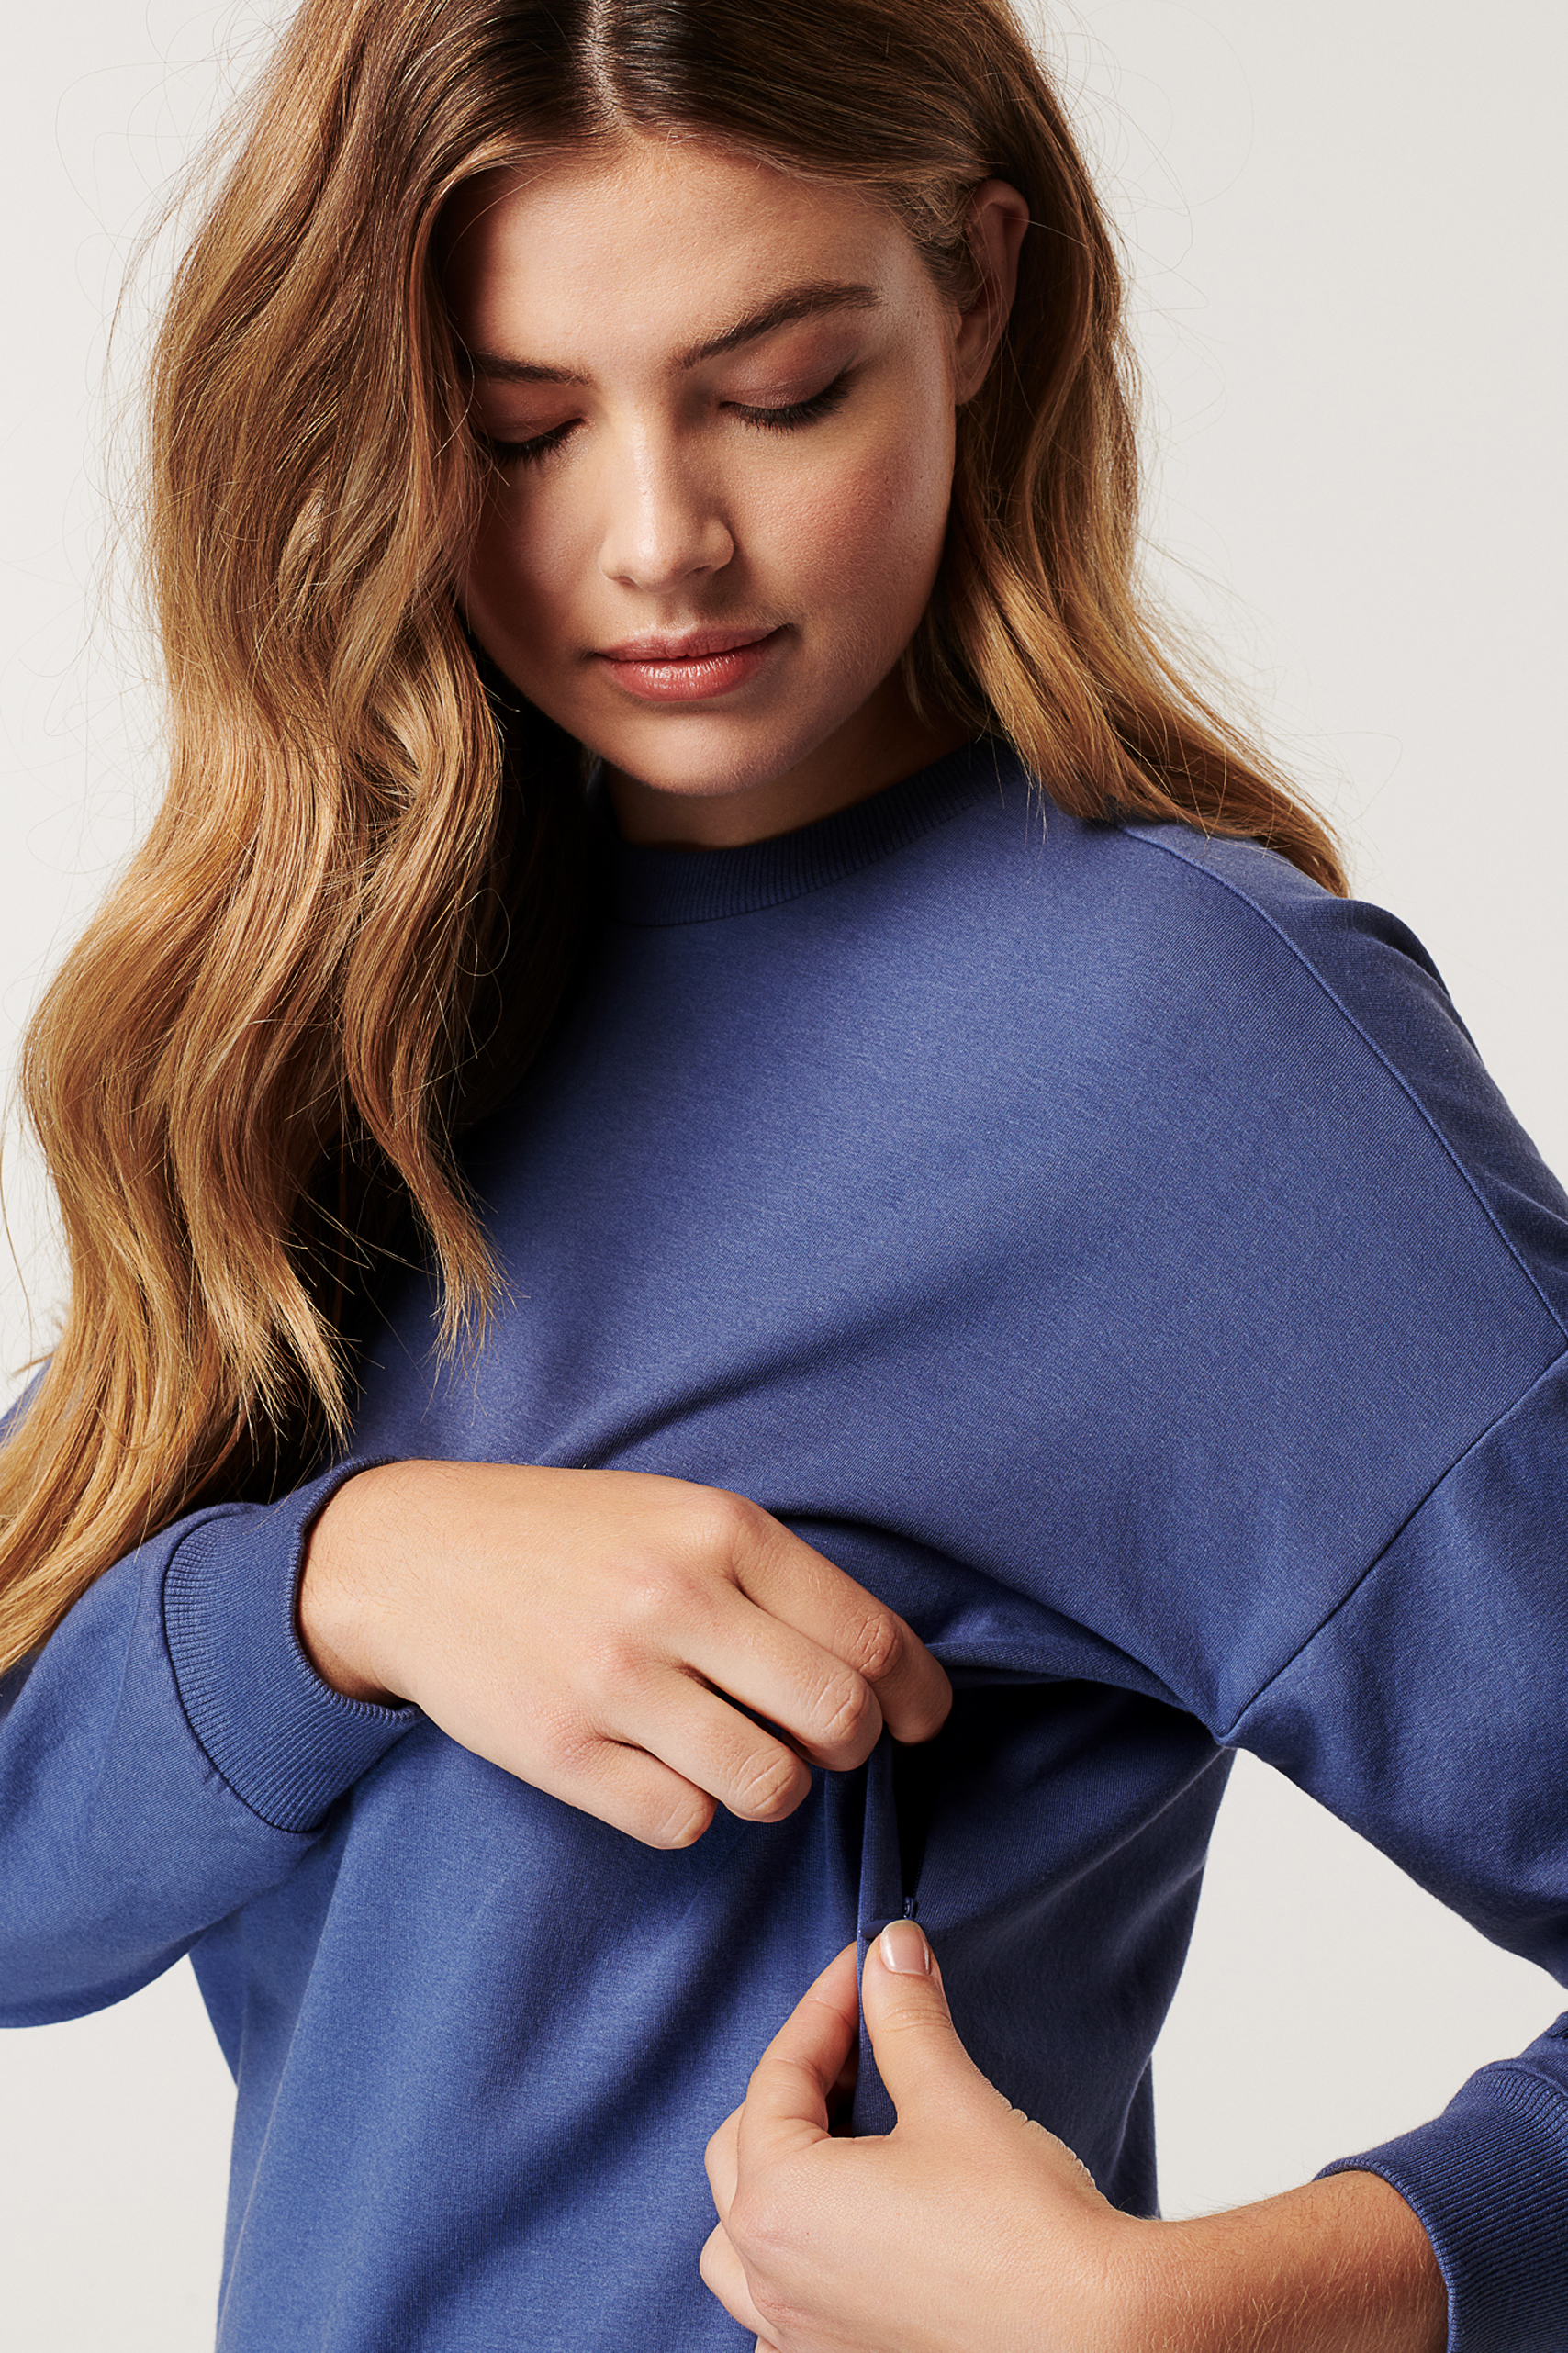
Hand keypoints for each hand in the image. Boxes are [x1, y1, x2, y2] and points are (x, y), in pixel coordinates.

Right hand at [298, 1460, 949, 1846]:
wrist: (409, 1555)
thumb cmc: (565, 1537)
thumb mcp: (677, 1513)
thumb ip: (771, 1577)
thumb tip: (880, 1670)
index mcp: (722, 1530)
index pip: (869, 1636)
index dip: (916, 1695)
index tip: (919, 1720)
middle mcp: (678, 1600)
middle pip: (836, 1718)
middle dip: (851, 1749)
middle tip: (824, 1744)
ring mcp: (616, 1680)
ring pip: (769, 1786)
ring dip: (774, 1788)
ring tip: (739, 1756)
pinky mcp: (561, 1750)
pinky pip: (683, 1822)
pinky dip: (691, 1810)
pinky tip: (663, 1769)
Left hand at [702, 1927, 1447, 2352]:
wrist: (1098, 2331)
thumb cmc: (1023, 2229)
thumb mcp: (952, 2097)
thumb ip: (904, 2016)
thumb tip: (890, 1951)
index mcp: (779, 2204)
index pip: (776, 2076)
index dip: (824, 2007)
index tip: (864, 1969)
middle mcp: (769, 2279)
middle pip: (744, 2150)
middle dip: (798, 2084)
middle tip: (862, 2040)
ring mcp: (797, 2336)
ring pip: (743, 2241)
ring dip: (778, 2179)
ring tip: (842, 2138)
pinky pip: (780, 2309)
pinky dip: (797, 2263)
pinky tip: (852, 2234)